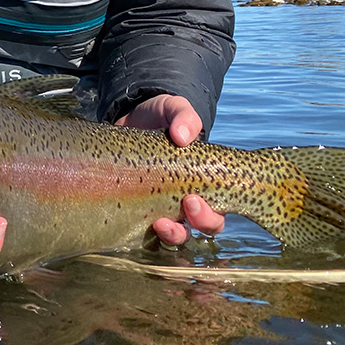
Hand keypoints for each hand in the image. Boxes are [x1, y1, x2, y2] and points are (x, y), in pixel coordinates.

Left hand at [115, 94, 225, 244]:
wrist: (130, 115)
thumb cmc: (161, 116)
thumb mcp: (175, 109)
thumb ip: (185, 117)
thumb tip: (182, 137)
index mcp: (201, 182)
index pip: (217, 212)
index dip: (209, 215)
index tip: (193, 198)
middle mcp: (182, 199)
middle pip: (199, 228)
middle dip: (197, 223)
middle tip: (185, 204)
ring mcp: (158, 204)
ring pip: (173, 235)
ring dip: (171, 235)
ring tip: (159, 225)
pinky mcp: (133, 203)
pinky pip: (139, 227)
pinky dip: (138, 231)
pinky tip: (127, 222)